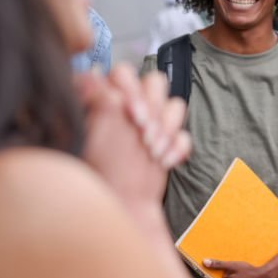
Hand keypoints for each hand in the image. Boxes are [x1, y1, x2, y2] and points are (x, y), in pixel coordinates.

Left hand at [77, 65, 190, 202]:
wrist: (124, 205)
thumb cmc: (101, 172)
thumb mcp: (96, 134)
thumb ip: (98, 100)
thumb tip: (93, 72)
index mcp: (107, 99)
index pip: (125, 73)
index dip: (132, 90)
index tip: (132, 115)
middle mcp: (130, 105)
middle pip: (155, 82)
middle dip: (154, 108)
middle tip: (145, 134)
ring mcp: (151, 121)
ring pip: (174, 104)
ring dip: (167, 128)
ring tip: (152, 151)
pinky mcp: (168, 140)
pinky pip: (185, 133)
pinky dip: (177, 148)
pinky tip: (164, 162)